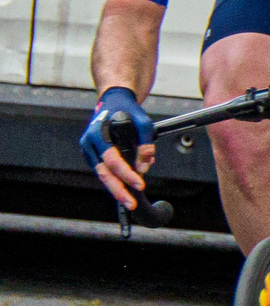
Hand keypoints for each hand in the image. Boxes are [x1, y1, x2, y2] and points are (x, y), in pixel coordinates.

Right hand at [80, 87, 153, 210]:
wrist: (114, 102)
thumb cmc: (128, 111)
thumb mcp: (143, 123)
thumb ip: (146, 145)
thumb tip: (144, 168)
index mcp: (97, 133)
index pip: (112, 160)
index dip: (126, 174)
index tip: (140, 184)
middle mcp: (89, 143)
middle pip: (103, 173)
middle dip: (118, 190)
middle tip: (130, 203)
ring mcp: (89, 150)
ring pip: (102, 174)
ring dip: (116, 188)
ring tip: (129, 200)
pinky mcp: (93, 155)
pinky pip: (104, 170)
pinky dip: (116, 179)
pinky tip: (127, 186)